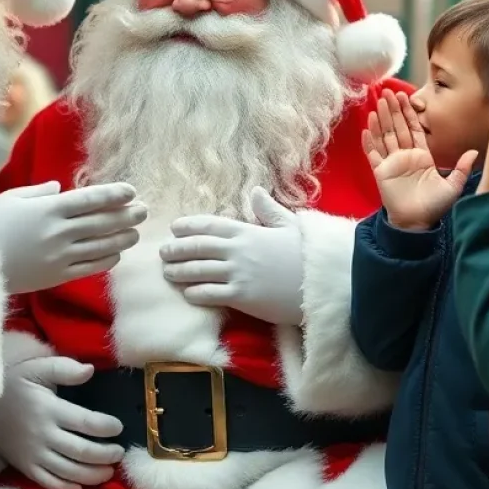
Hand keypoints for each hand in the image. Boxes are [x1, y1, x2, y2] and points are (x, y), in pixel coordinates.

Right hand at [0, 182, 146, 293]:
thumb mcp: (13, 199)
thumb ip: (40, 193)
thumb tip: (59, 189)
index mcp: (49, 209)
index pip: (90, 199)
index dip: (114, 194)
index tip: (131, 191)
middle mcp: (58, 231)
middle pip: (102, 221)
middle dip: (126, 215)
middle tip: (143, 210)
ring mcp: (59, 255)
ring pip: (101, 245)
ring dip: (122, 238)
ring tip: (136, 232)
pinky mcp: (57, 276)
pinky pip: (90, 268)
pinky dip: (107, 260)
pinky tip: (117, 254)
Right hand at [0, 355, 124, 488]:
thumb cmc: (17, 386)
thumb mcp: (38, 369)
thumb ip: (64, 369)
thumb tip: (90, 370)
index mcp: (49, 410)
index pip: (86, 422)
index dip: (106, 427)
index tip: (118, 427)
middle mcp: (44, 435)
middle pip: (82, 451)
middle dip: (106, 454)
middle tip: (119, 453)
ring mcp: (34, 455)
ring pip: (69, 471)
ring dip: (93, 475)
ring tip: (109, 471)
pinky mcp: (26, 468)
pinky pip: (49, 483)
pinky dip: (67, 488)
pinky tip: (81, 487)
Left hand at [160, 188, 303, 325]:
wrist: (326, 283)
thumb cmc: (309, 255)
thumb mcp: (291, 225)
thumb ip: (269, 210)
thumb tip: (256, 191)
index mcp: (248, 231)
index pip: (210, 225)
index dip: (189, 226)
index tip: (175, 228)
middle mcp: (238, 250)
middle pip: (197, 247)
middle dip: (176, 249)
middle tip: (163, 253)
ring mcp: (239, 273)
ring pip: (198, 271)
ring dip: (179, 272)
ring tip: (167, 273)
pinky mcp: (243, 297)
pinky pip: (210, 294)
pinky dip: (195, 293)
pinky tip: (187, 294)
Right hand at [362, 90, 476, 230]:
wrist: (417, 223)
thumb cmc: (434, 206)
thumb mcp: (453, 186)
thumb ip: (462, 168)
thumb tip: (474, 151)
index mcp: (422, 156)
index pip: (414, 128)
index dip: (409, 112)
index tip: (405, 95)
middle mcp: (405, 156)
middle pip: (397, 127)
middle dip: (393, 109)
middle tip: (387, 92)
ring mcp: (391, 163)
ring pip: (385, 136)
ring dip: (381, 120)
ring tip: (377, 104)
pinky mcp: (381, 172)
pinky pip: (373, 154)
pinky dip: (369, 142)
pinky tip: (367, 129)